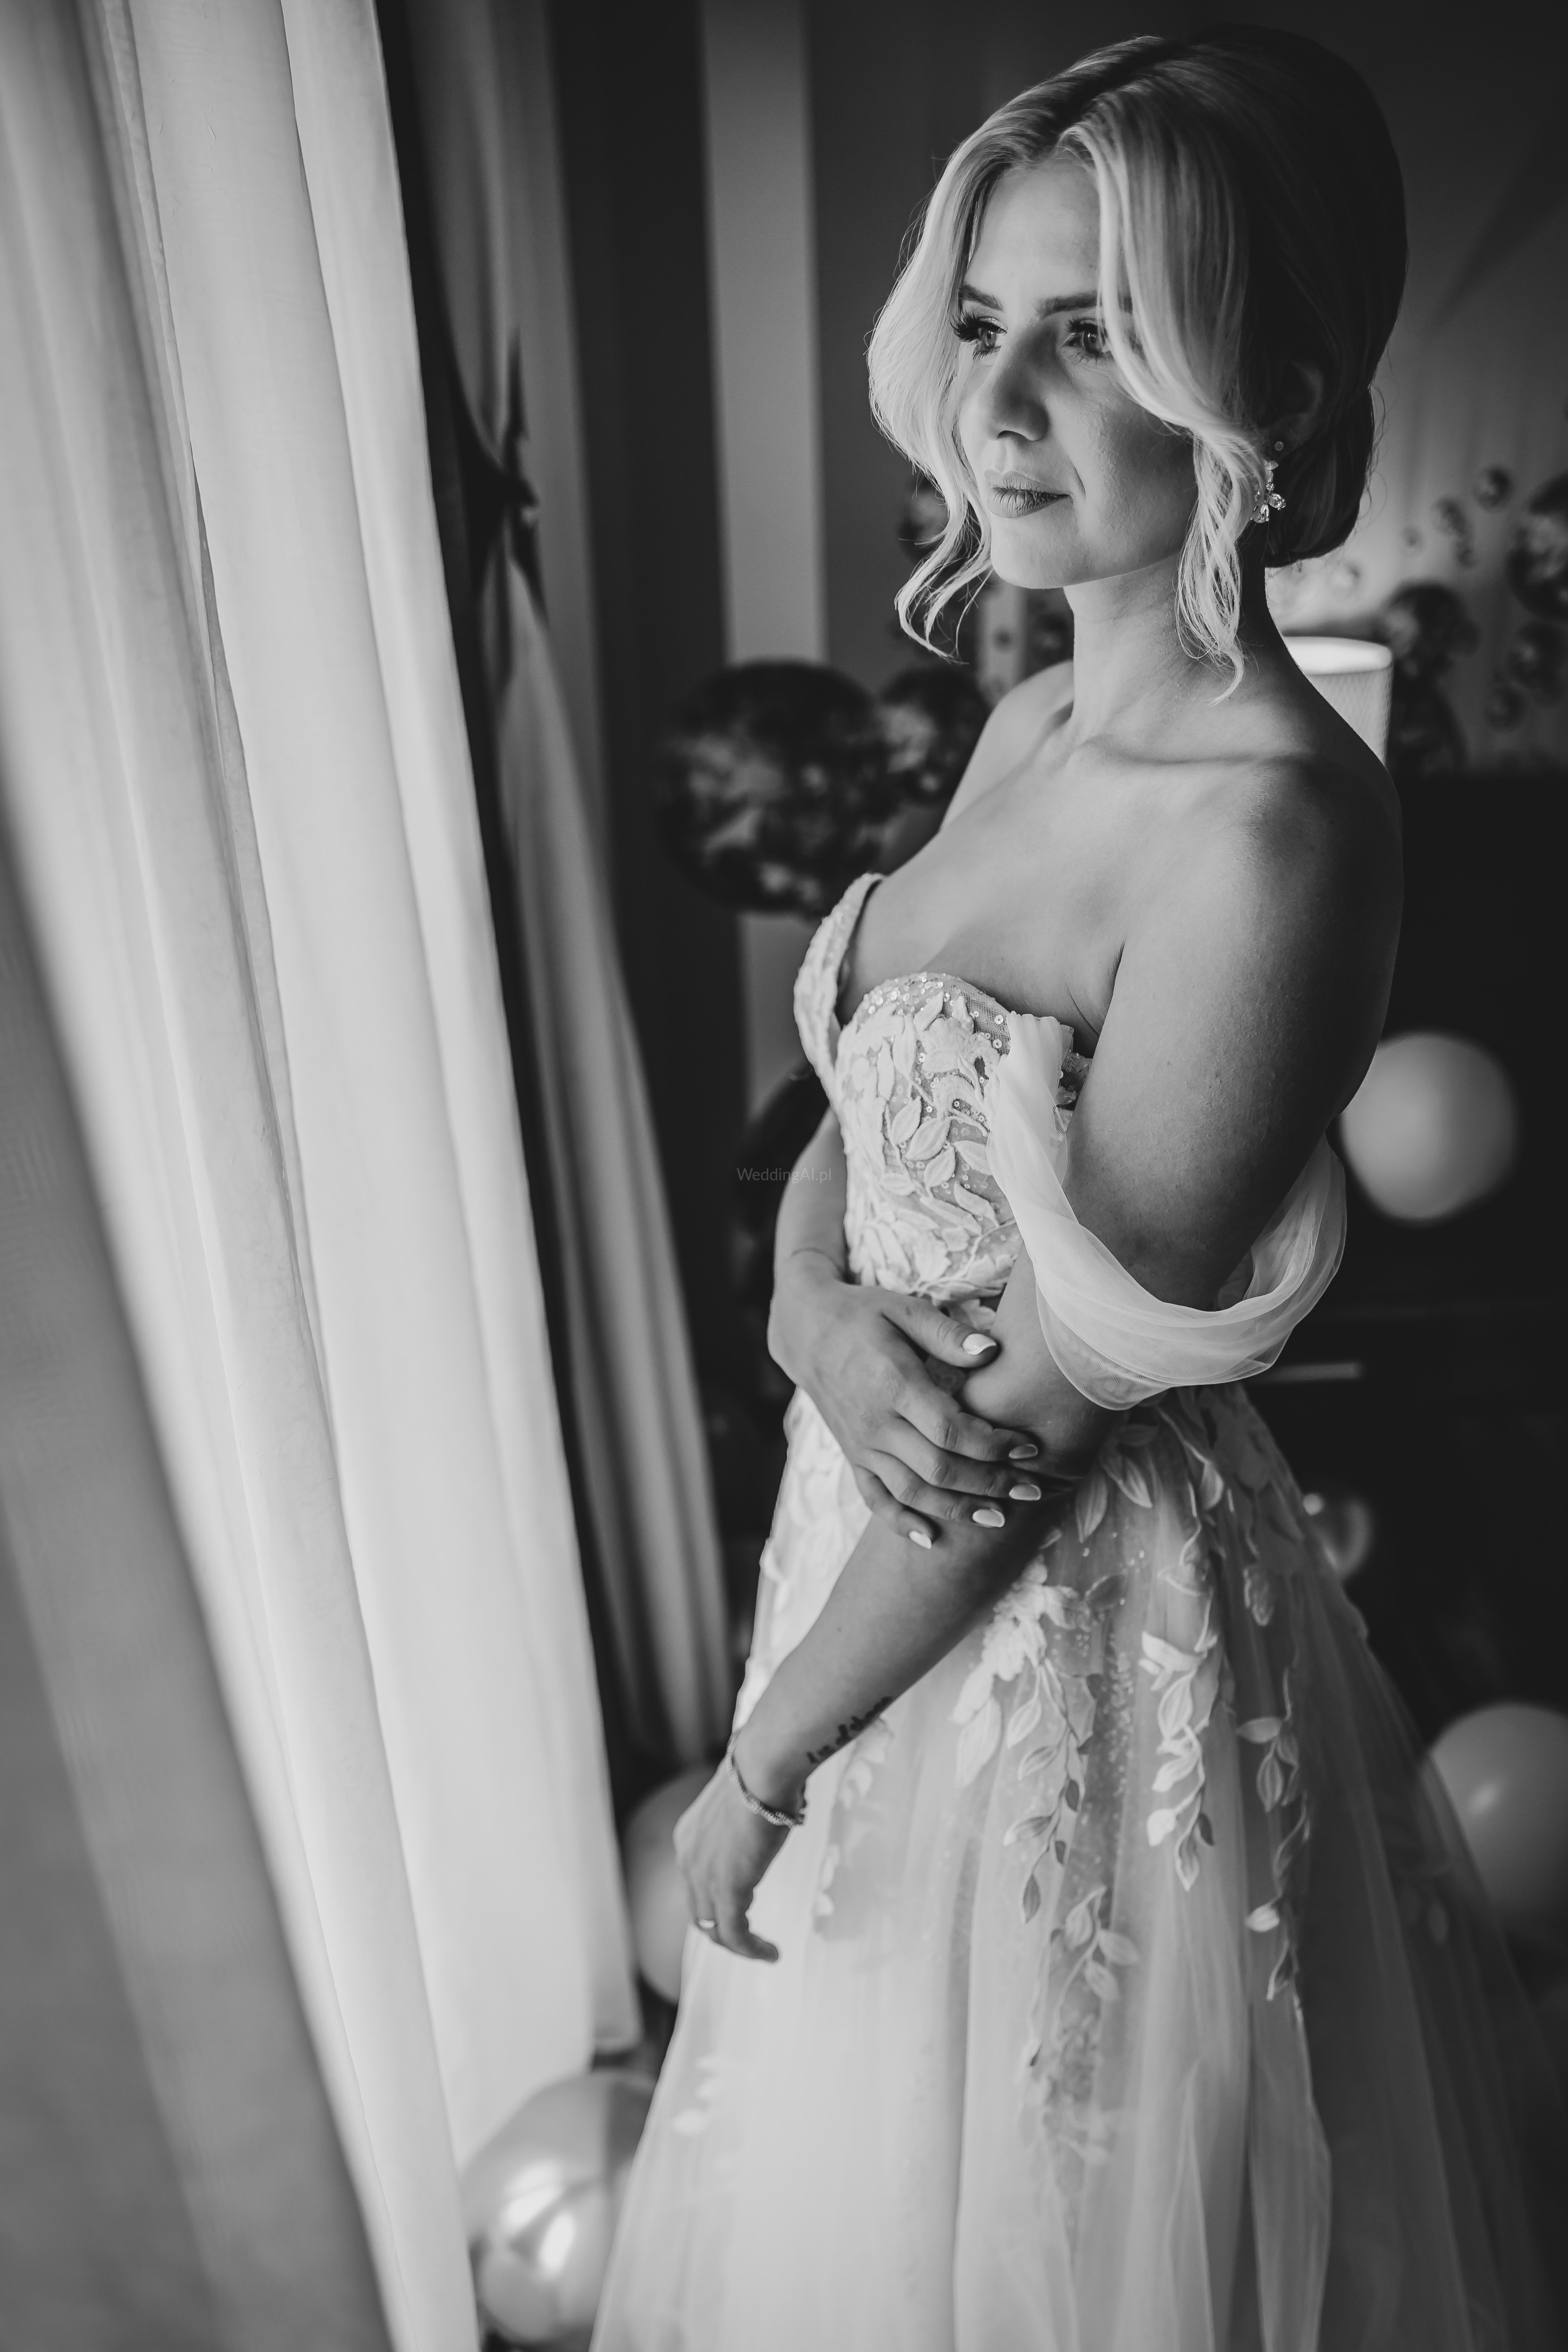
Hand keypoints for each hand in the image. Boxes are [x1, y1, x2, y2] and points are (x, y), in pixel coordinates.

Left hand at [673, 1760, 789, 1963]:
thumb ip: (742, 1820)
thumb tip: (764, 1815)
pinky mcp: (726, 1889)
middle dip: (723, 1929)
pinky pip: (735, 1934)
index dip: (715, 1902)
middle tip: (750, 1937)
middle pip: (700, 1912)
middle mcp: (687, 1859)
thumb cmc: (761, 1773)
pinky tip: (771, 1953)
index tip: (742, 1908)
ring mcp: (703, 1877)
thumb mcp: (741, 1802)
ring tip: (763, 1952)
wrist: (762, 1768)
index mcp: (688, 1838)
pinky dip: (752, 1950)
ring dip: (739, 1945)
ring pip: (715, 1928)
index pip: (695, 1884)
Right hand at [767, 1254, 1043, 1545]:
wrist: (807, 1331)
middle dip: (990, 1484)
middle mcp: (876, 1423)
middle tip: (1031, 1490)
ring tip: (999, 1519)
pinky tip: (932, 1540)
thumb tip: (993, 1352)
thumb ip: (948, 1334)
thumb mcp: (905, 1309)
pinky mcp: (853, 1457)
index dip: (994, 1445)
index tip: (1030, 1447)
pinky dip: (901, 1524)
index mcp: (893, 1384)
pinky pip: (875, 1499)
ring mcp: (862, 1445)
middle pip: (938, 1469)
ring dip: (957, 1510)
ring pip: (912, 1492)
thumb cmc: (864, 1315)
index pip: (950, 1431)